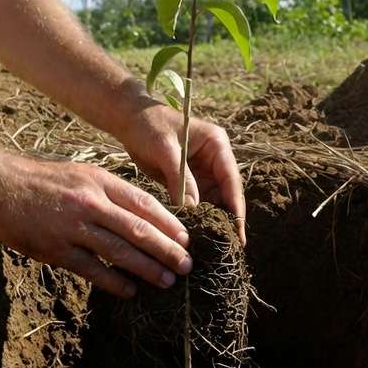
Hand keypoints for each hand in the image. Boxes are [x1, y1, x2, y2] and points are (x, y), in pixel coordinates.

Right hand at [0, 155, 192, 297]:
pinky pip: (92, 269)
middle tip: (187, 265)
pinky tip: (130, 291)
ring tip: (168, 280)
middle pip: (138, 229)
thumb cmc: (41, 181)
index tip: (186, 239)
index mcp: (99, 181)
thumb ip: (108, 192)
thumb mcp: (80, 174)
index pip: (144, 204)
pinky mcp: (55, 249)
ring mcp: (72, 227)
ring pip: (120, 251)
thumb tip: (142, 215)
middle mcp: (90, 202)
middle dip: (167, 250)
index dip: (169, 224)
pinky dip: (115, 281)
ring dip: (147, 268)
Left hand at [118, 103, 246, 243]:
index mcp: (217, 145)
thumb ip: (181, 178)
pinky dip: (196, 218)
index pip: (231, 180)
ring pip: (212, 202)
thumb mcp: (165, 150)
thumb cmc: (148, 125)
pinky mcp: (188, 181)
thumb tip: (194, 210)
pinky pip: (197, 203)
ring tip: (214, 247)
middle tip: (230, 248)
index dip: (236, 207)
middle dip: (227, 219)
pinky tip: (195, 236)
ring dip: (212, 221)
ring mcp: (203, 171)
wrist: (128, 119)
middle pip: (226, 194)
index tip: (239, 232)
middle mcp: (215, 159)